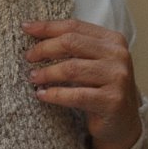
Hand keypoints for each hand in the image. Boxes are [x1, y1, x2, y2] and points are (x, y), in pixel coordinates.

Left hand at [23, 19, 142, 148]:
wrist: (122, 122)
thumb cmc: (101, 88)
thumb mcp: (92, 61)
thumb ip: (73, 45)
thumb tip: (34, 30)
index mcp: (113, 39)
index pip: (75, 26)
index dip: (47, 27)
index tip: (25, 28)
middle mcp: (118, 55)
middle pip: (71, 43)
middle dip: (44, 49)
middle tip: (29, 58)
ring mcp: (118, 77)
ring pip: (71, 69)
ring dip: (46, 73)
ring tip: (33, 77)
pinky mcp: (112, 100)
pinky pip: (75, 95)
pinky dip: (54, 94)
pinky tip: (42, 95)